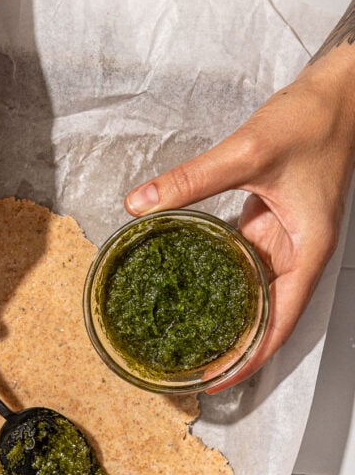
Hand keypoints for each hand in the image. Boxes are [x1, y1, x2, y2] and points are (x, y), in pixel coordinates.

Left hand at [125, 52, 354, 391]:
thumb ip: (192, 180)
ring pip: (256, 296)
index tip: (217, 383)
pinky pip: (245, 267)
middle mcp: (298, 256)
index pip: (280, 323)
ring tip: (188, 343)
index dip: (249, 358)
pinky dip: (223, 284)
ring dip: (227, 320)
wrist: (338, 92)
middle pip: (267, 319)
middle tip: (189, 370)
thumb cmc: (312, 121)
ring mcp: (284, 243)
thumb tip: (140, 204)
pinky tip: (194, 293)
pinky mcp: (270, 228)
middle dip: (233, 348)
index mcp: (307, 251)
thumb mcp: (248, 152)